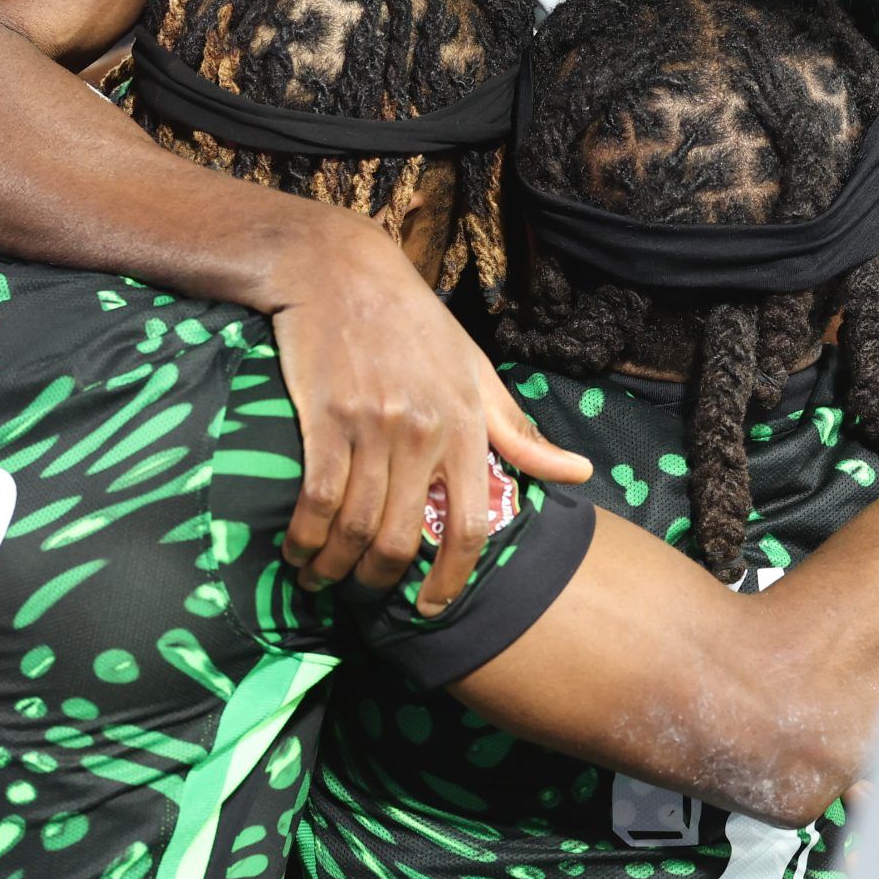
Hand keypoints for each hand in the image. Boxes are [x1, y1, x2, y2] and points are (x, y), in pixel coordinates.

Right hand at [270, 218, 589, 611]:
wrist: (341, 271)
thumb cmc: (415, 324)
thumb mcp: (477, 373)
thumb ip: (520, 433)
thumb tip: (580, 473)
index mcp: (466, 425)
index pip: (469, 524)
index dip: (451, 578)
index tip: (432, 608)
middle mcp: (423, 431)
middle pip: (402, 537)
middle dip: (382, 581)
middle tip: (368, 594)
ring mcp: (372, 426)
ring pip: (356, 526)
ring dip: (335, 568)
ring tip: (323, 580)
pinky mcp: (325, 418)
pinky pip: (317, 499)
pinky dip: (305, 537)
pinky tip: (298, 551)